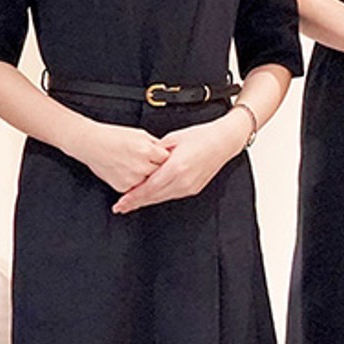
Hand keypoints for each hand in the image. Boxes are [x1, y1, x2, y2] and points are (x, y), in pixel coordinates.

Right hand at [65, 121, 170, 193]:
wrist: (91, 144)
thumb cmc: (112, 136)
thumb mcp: (139, 134)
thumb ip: (155, 144)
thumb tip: (167, 151)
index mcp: (146, 150)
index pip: (166, 158)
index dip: (163, 157)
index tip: (161, 157)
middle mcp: (140, 166)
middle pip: (159, 171)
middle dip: (157, 167)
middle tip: (149, 162)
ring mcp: (132, 178)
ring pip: (148, 182)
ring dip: (146, 176)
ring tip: (135, 164)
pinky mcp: (124, 187)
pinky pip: (136, 187)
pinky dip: (134, 181)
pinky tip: (127, 170)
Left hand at [111, 117, 243, 213]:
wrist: (223, 142)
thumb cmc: (201, 137)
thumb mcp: (173, 139)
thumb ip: (156, 151)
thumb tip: (143, 159)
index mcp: (176, 167)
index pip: (149, 187)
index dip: (133, 197)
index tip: (120, 203)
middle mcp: (183, 181)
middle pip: (153, 197)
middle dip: (135, 203)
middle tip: (120, 207)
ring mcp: (188, 187)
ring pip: (162, 198)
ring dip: (146, 201)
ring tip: (131, 204)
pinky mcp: (193, 188)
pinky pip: (171, 195)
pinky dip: (158, 197)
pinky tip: (149, 196)